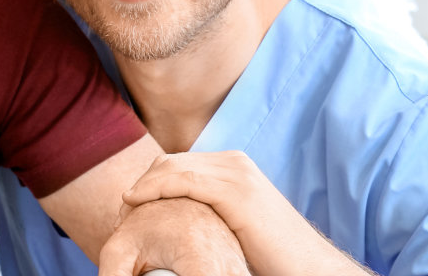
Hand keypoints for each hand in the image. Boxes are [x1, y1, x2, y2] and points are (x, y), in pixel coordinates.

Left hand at [121, 151, 367, 275]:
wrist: (306, 266)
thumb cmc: (269, 254)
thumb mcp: (232, 224)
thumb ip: (209, 211)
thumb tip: (176, 218)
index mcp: (233, 167)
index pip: (177, 163)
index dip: (149, 182)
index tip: (128, 206)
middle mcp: (234, 163)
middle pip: (170, 161)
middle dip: (142, 183)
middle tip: (121, 210)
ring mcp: (236, 174)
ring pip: (172, 168)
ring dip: (143, 188)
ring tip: (123, 210)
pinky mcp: (235, 191)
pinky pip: (182, 181)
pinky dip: (153, 189)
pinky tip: (134, 202)